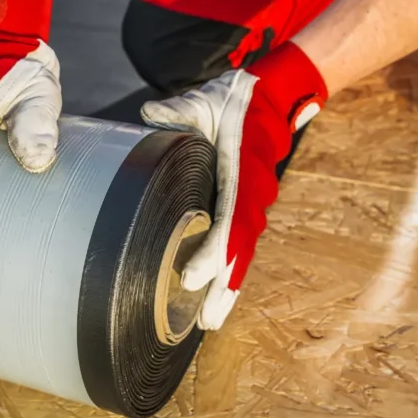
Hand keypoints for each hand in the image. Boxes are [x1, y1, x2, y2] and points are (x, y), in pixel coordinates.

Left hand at [141, 42, 327, 328]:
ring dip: (230, 287)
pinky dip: (233, 271)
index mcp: (240, 174)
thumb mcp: (205, 100)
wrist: (270, 96)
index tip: (193, 277)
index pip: (229, 221)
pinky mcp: (247, 205)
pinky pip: (241, 244)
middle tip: (208, 321)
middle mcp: (251, 196)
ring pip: (243, 253)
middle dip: (225, 287)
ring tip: (213, 320)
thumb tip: (148, 114)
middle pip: (239, 251)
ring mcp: (253, 203)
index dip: (213, 253)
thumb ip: (178, 111)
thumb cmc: (235, 101)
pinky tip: (220, 295)